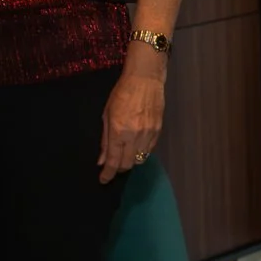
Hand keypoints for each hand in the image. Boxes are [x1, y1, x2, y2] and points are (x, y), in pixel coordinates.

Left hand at [99, 56, 165, 181]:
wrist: (145, 80)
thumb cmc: (122, 94)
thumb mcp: (107, 115)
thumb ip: (105, 139)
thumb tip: (102, 159)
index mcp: (119, 131)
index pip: (113, 161)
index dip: (108, 174)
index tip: (104, 180)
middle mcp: (135, 136)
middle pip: (128, 164)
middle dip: (119, 168)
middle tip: (113, 166)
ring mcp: (149, 134)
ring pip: (140, 159)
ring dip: (130, 160)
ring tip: (124, 154)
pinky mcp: (158, 131)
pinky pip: (149, 150)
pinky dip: (141, 152)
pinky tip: (135, 146)